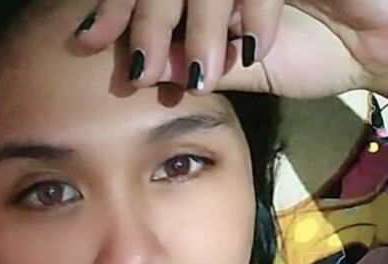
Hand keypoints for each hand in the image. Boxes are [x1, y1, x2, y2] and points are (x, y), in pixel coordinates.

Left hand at [73, 0, 387, 98]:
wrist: (381, 43)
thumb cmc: (316, 48)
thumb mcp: (241, 66)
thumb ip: (192, 63)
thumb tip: (143, 71)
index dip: (116, 8)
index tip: (87, 39)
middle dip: (146, 18)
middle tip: (136, 66)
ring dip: (200, 25)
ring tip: (200, 74)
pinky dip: (254, 14)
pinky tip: (252, 50)